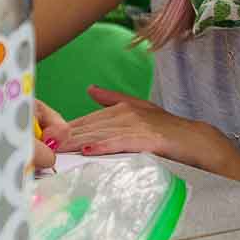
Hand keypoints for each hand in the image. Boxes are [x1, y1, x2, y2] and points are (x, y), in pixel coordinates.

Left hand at [54, 86, 239, 178]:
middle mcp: (127, 114)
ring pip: (101, 134)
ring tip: (57, 148)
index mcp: (121, 109)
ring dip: (77, 141)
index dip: (64, 128)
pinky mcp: (149, 140)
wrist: (198, 141)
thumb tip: (90, 89)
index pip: (87, 120)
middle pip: (89, 126)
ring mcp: (138, 127)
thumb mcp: (140, 111)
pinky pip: (123, 143)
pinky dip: (105, 145)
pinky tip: (89, 150)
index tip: (44, 136)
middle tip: (41, 143)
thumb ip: (114, 100)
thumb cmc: (168, 130)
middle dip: (64, 136)